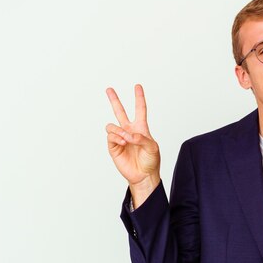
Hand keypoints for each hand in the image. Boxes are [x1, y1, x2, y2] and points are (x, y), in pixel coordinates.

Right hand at [106, 84, 160, 206]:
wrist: (143, 175)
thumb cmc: (151, 161)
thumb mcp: (153, 148)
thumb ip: (143, 138)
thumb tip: (129, 135)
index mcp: (141, 128)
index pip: (140, 109)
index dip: (139, 98)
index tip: (138, 86)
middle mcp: (129, 131)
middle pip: (120, 112)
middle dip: (114, 100)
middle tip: (109, 89)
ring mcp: (120, 138)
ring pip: (112, 125)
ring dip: (119, 131)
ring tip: (126, 139)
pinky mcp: (113, 146)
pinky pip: (110, 136)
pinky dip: (116, 138)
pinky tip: (123, 142)